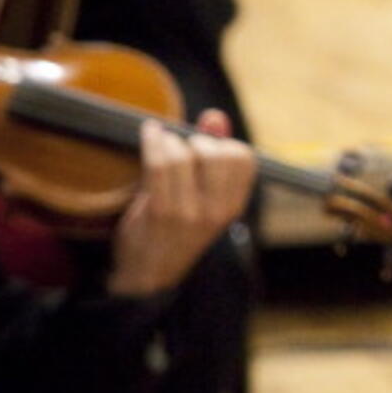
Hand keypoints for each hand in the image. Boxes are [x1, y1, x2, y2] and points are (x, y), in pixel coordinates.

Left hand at [105, 109, 258, 296]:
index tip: (203, 146)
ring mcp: (189, 213)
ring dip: (169, 141)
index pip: (243, 157)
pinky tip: (149, 134)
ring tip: (160, 144)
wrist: (148, 276)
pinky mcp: (160, 212)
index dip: (222, 143)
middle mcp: (217, 211)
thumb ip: (214, 156)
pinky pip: (158, 164)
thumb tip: (215, 116)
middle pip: (215, 151)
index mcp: (233, 207)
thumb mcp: (204, 198)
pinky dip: (152, 141)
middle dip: (194, 140)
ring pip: (183, 155)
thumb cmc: (174, 231)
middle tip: (179, 147)